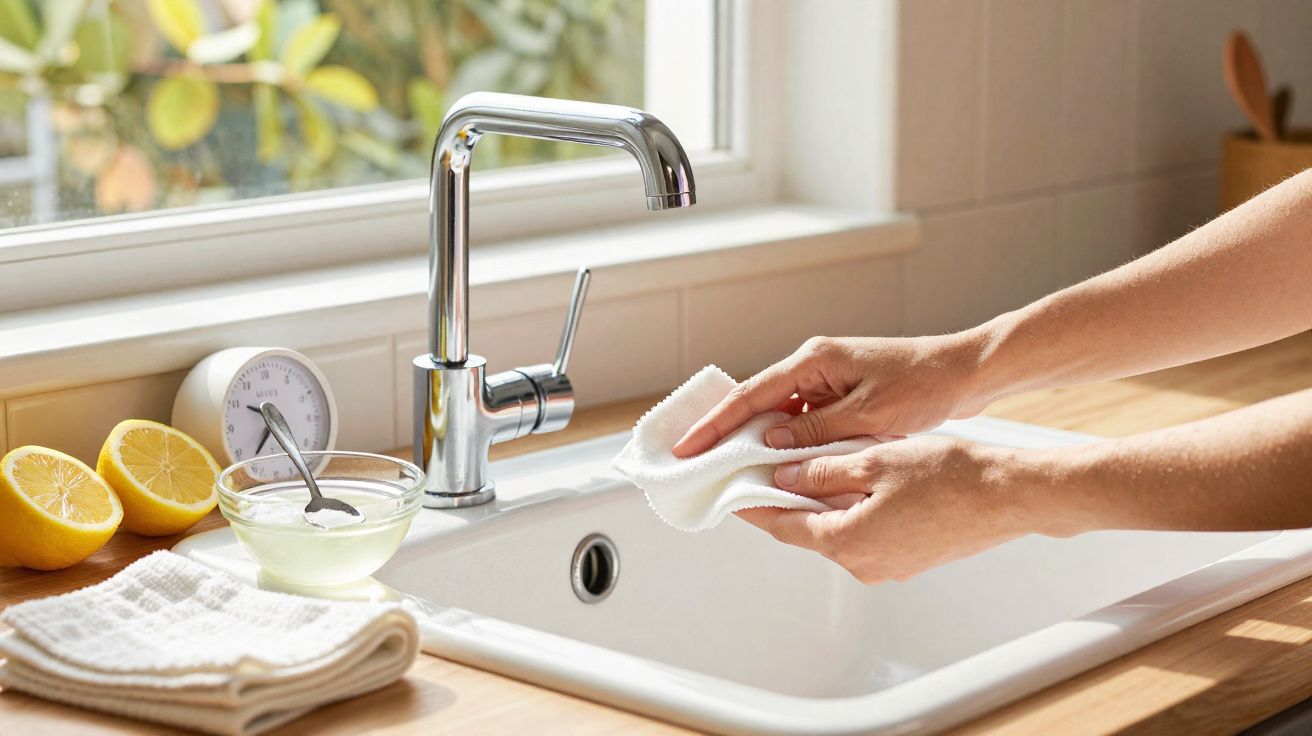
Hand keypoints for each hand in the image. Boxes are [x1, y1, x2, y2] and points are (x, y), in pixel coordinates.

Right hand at [673, 333, 992, 456]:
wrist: (967, 372)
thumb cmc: (924, 385)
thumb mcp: (867, 415)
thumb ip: (816, 432)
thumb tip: (769, 444)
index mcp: (813, 361)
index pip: (750, 395)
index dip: (715, 424)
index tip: (687, 446)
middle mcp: (814, 366)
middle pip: (758, 403)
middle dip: (728, 434)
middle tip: (697, 463)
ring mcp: (827, 380)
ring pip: (781, 416)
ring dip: (763, 443)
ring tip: (734, 474)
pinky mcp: (842, 394)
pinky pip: (805, 421)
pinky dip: (792, 444)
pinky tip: (782, 469)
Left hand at [736, 437, 1042, 582]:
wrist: (1009, 497)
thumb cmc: (952, 478)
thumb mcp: (874, 461)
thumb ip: (823, 470)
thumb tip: (786, 474)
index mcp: (846, 541)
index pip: (781, 525)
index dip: (753, 505)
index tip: (733, 491)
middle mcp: (862, 564)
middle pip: (806, 529)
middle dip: (785, 500)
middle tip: (766, 469)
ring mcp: (887, 566)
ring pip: (836, 531)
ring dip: (820, 503)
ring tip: (809, 467)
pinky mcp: (907, 561)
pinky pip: (864, 535)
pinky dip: (849, 511)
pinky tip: (853, 483)